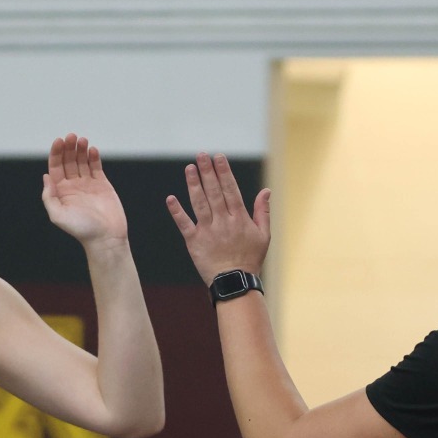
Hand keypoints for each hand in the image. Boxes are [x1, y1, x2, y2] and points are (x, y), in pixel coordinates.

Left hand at [41, 134, 128, 244]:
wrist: (106, 238)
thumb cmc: (82, 230)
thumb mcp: (58, 215)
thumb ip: (49, 197)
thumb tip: (45, 176)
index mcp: (60, 191)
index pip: (56, 167)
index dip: (56, 153)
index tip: (59, 141)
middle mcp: (73, 186)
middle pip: (68, 161)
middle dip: (69, 148)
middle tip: (72, 136)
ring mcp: (88, 184)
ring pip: (82, 161)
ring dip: (81, 149)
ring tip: (83, 140)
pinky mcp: (102, 184)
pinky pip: (96, 167)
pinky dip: (94, 157)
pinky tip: (92, 150)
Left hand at [166, 152, 270, 283]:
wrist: (234, 283)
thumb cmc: (250, 259)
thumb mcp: (264, 235)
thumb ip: (263, 211)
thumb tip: (266, 191)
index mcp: (239, 218)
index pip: (230, 190)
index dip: (223, 172)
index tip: (218, 157)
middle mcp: (223, 222)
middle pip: (214, 192)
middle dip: (207, 172)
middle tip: (201, 155)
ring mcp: (208, 231)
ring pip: (199, 203)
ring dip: (193, 185)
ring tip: (189, 168)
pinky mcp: (194, 242)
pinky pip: (184, 224)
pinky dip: (177, 212)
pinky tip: (171, 198)